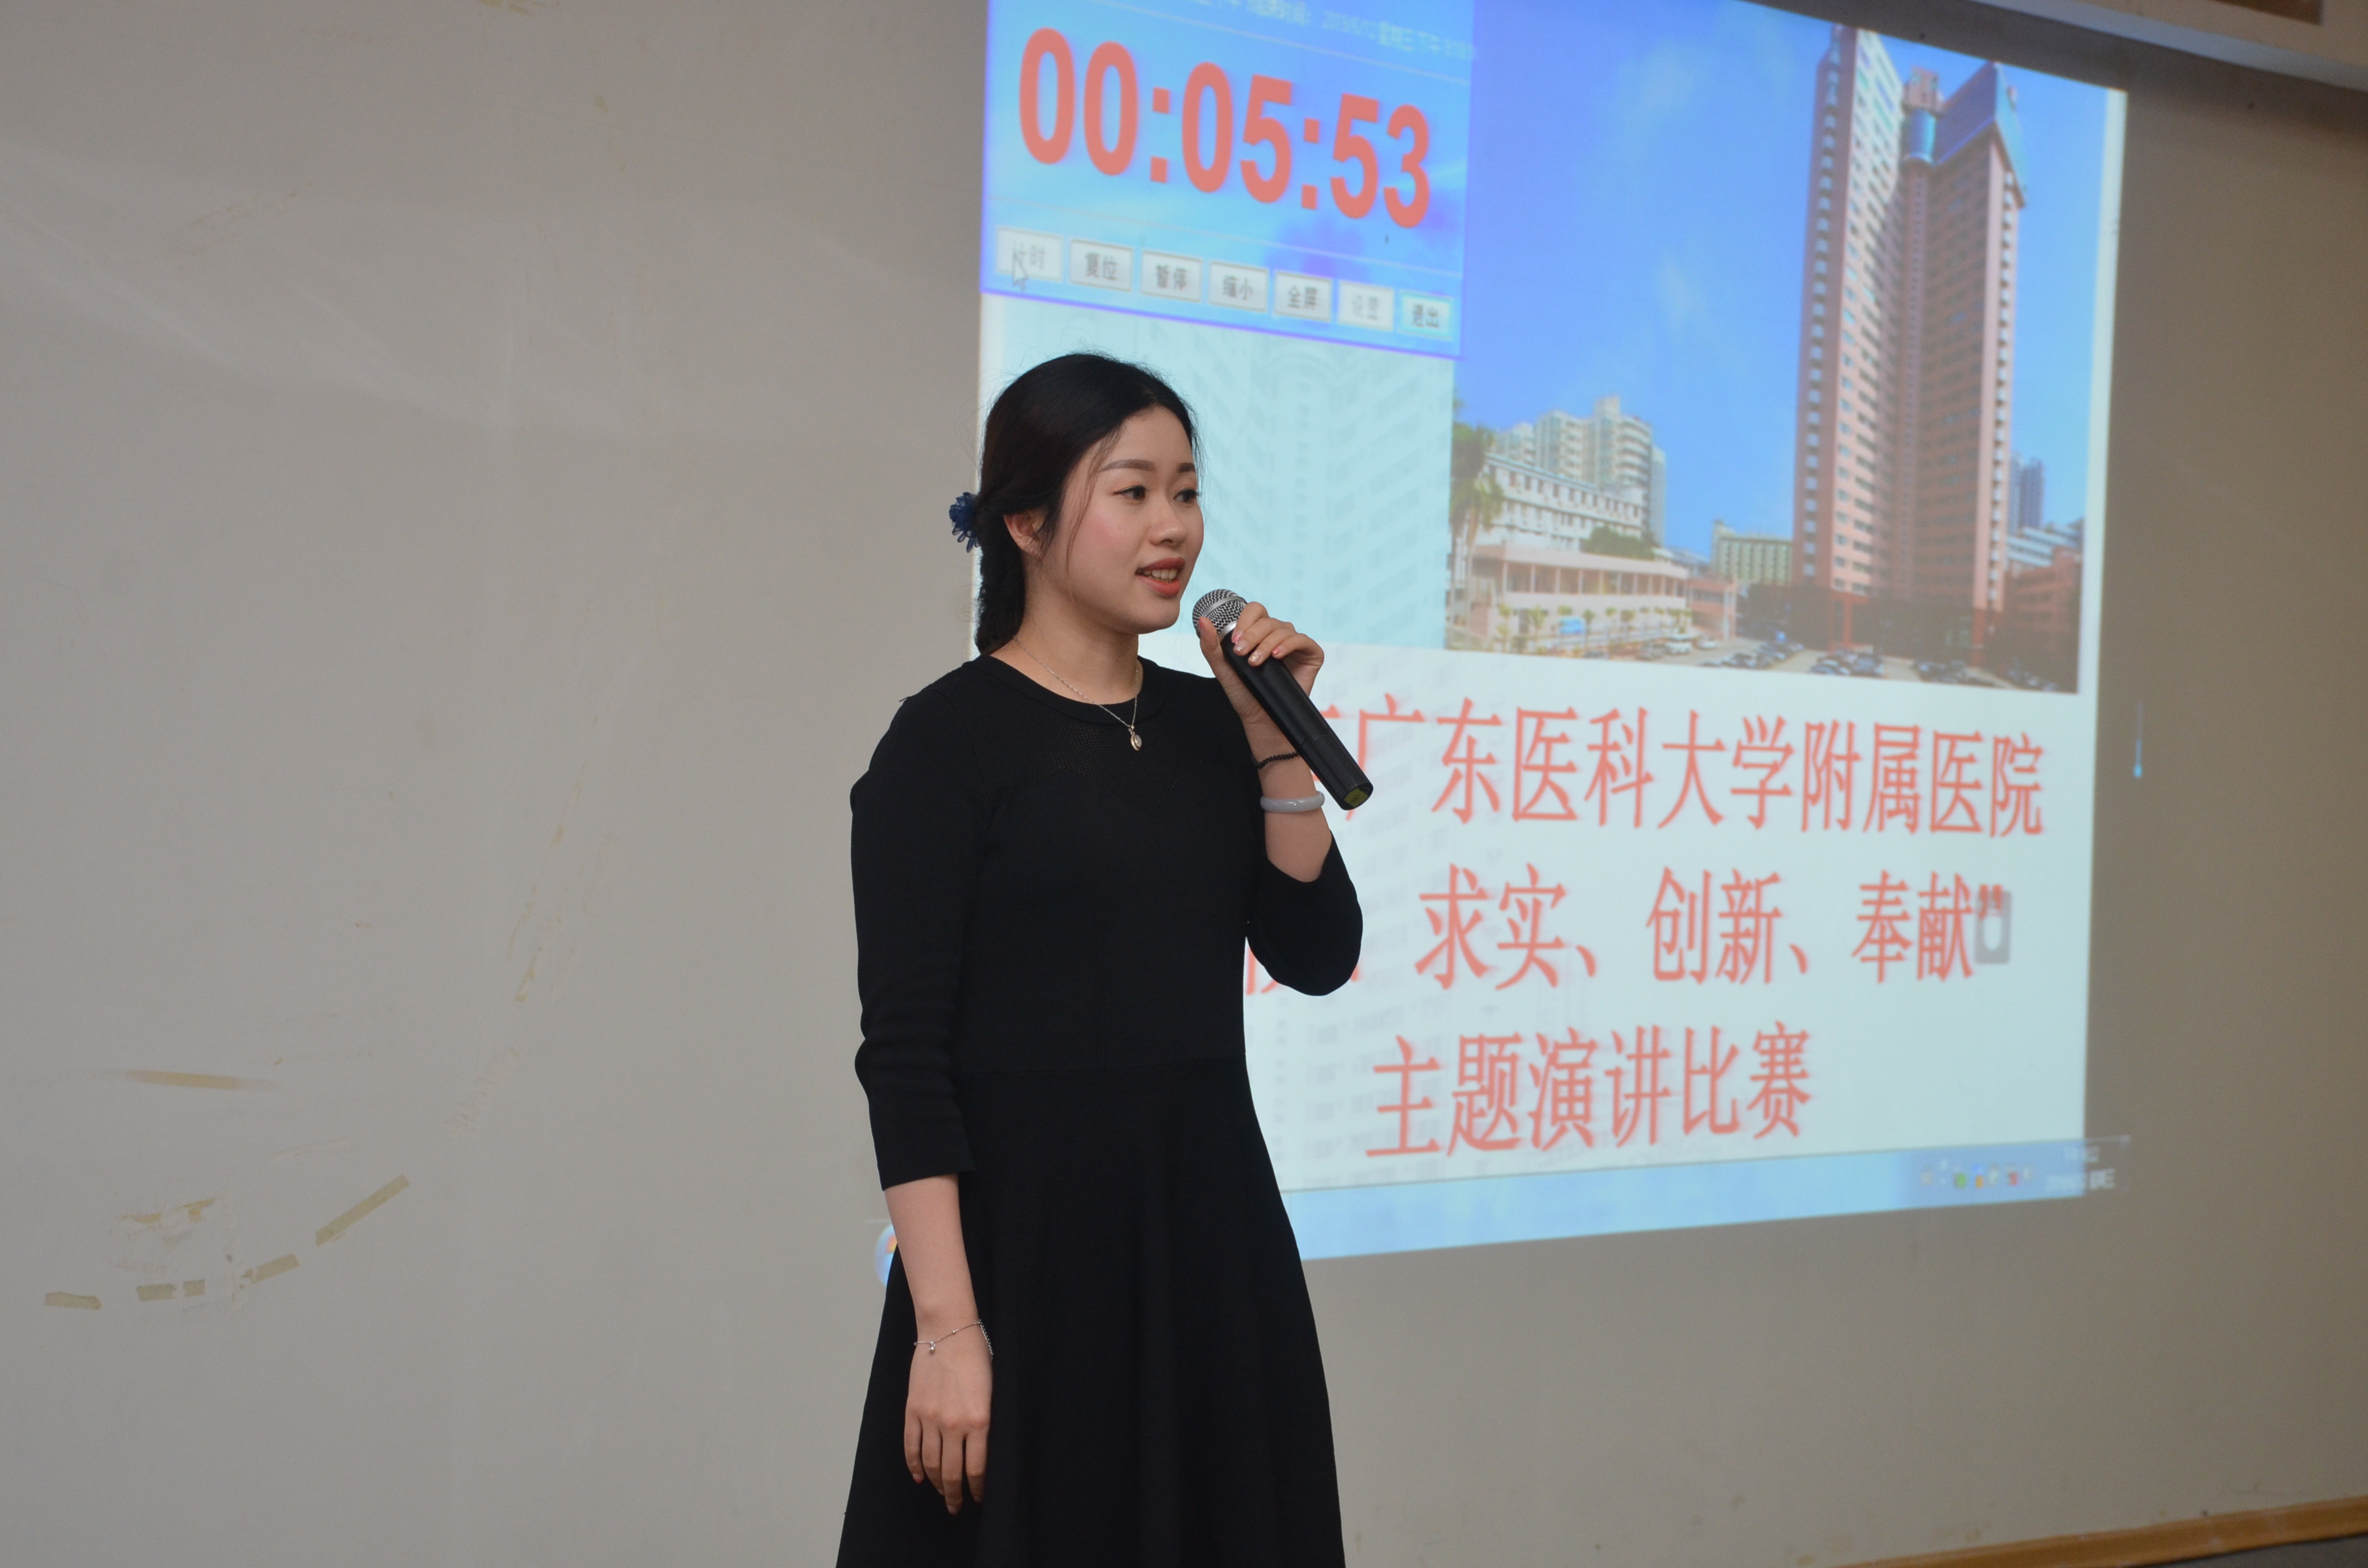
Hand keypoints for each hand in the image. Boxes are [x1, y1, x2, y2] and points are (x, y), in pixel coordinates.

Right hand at [905, 1324, 990, 1513]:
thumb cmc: (977, 1358)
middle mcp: (953, 1424)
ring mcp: (930, 1418)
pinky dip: (914, 1465)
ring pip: (930, 1463)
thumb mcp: (993, 1392)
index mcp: (979, 1420)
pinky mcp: (913, 1410)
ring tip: (941, 1494)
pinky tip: (919, 1476)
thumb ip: (986, 1424)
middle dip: (955, 1494)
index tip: (978, 1498)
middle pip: (951, 1472)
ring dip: (936, 1483)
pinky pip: (911, 1446)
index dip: (976, 1488)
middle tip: (956, 1507)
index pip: (976, 1468)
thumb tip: (982, 1453)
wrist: (948, 1331)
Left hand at [1196, 602, 1323, 743]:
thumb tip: (1202, 620)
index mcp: (1260, 633)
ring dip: (1267, 643)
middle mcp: (1278, 635)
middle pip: (1268, 620)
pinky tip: (1277, 656)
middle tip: (1242, 653)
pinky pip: (1303, 640)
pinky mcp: (1311, 654)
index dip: (1245, 621)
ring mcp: (1296, 644)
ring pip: (1283, 629)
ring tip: (1256, 662)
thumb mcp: (1223, 669)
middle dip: (1252, 635)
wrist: (1262, 720)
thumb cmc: (1244, 694)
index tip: (1235, 641)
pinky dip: (1289, 645)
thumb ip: (1211, 646)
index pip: (1255, 611)